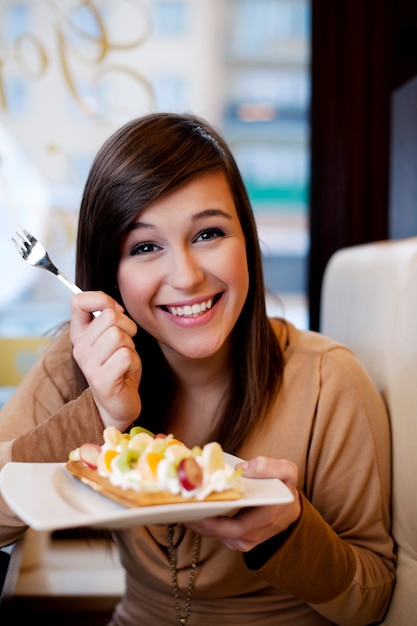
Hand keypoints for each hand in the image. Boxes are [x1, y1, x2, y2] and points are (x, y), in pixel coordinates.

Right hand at [70, 291, 140, 431]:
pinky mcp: (102, 380)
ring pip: (119, 335)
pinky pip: (126, 356)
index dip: (101, 299)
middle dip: (128, 327)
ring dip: (130, 347)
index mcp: (80, 335)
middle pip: (110, 317)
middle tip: (125, 345)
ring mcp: (89, 365)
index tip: (115, 311)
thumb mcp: (111, 337)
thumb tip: (114, 306)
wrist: (118, 404)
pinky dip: (133, 362)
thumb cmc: (118, 367)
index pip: (78, 301)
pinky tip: (126, 372)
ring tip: (124, 360)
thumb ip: (109, 318)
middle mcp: (80, 348)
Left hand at [185, 456, 300, 551]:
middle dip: (194, 520)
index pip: (232, 526)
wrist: (288, 510)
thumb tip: (243, 468)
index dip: (209, 521)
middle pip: (215, 532)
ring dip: (195, 521)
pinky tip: (189, 507)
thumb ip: (271, 466)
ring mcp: (241, 541)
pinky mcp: (234, 540)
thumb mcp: (287, 472)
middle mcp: (250, 536)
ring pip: (212, 534)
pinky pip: (214, 532)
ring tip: (177, 504)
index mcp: (263, 519)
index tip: (191, 508)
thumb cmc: (284, 489)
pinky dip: (201, 521)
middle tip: (175, 504)